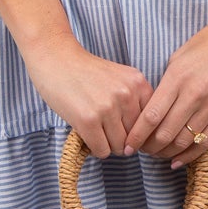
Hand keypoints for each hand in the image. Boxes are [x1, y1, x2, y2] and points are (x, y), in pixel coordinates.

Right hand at [23, 32, 154, 158]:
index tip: (126, 131)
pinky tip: (87, 135)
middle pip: (135, 137)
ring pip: (119, 146)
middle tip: (106, 131)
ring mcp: (107, 107)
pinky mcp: (87, 119)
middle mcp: (126, 94)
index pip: (152, 123)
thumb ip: (135, 102)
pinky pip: (101, 150)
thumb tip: (142, 142)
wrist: (55, 58)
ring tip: (96, 132)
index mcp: (138, 83)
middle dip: (122, 139)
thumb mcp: (120, 79)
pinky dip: (94, 149)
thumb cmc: (86, 72)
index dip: (139, 131)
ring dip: (107, 145)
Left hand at [123, 11, 207, 167]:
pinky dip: (189, 155)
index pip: (151, 116)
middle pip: (165, 134)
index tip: (128, 145)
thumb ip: (166, 85)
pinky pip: (205, 142)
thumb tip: (153, 110)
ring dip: (166, 153)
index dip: (136, 136)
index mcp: (177, 78)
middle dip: (148, 147)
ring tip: (157, 154)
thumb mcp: (179, 58)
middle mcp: (194, 95)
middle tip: (141, 151)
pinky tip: (177, 161)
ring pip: (184, 142)